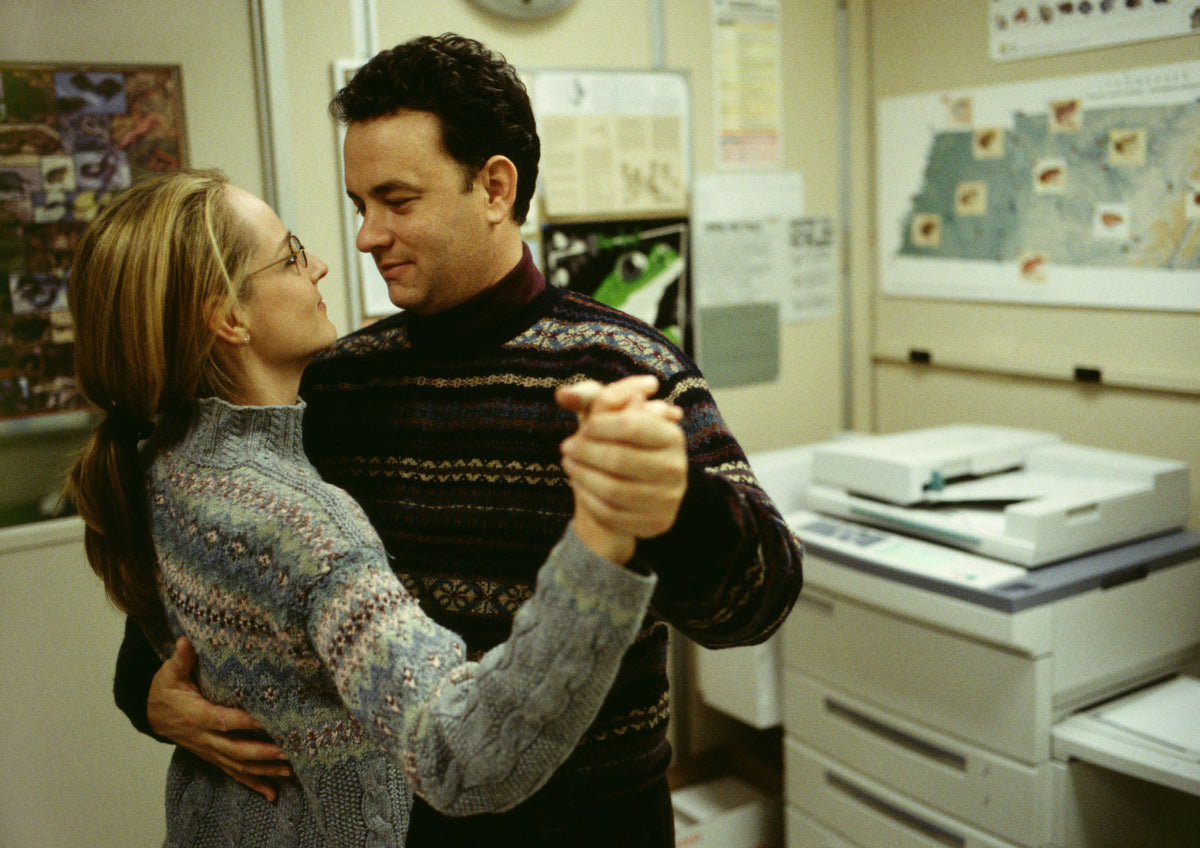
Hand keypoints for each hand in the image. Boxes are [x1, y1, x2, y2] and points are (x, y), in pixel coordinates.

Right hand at [148, 637, 291, 801]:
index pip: (225, 721)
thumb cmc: (164, 691)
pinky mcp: (213, 757)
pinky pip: (234, 774)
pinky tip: (273, 793)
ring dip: (264, 770)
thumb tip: (185, 641)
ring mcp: (209, 751)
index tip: (269, 721)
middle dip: (262, 753)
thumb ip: (181, 659)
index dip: (246, 723)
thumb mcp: (169, 673)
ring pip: (238, 766)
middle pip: (235, 749)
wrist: (150, 714)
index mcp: (196, 716)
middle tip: (288, 751)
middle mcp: (204, 738)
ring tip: (290, 771)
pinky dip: (253, 784)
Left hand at [556, 376, 686, 562]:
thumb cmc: (626, 444)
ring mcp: (668, 498)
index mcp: (672, 435)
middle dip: (586, 452)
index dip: (601, 426)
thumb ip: (593, 399)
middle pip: (620, 459)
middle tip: (566, 447)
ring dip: (582, 476)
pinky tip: (578, 485)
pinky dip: (589, 499)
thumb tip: (562, 394)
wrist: (644, 488)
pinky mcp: (655, 523)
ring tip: (568, 464)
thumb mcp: (615, 418)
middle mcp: (676, 467)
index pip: (632, 425)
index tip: (582, 427)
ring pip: (613, 489)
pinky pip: (612, 514)